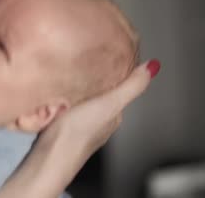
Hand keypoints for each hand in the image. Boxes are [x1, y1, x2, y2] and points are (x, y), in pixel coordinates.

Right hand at [43, 60, 159, 186]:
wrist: (50, 154)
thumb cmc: (79, 131)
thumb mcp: (110, 103)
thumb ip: (132, 86)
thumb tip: (154, 66)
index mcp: (113, 113)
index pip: (120, 87)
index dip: (117, 69)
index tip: (110, 50)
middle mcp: (99, 120)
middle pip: (102, 93)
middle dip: (96, 76)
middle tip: (89, 56)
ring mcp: (80, 123)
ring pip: (85, 99)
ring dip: (80, 86)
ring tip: (73, 69)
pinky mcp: (62, 124)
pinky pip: (68, 105)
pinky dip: (67, 96)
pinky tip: (60, 90)